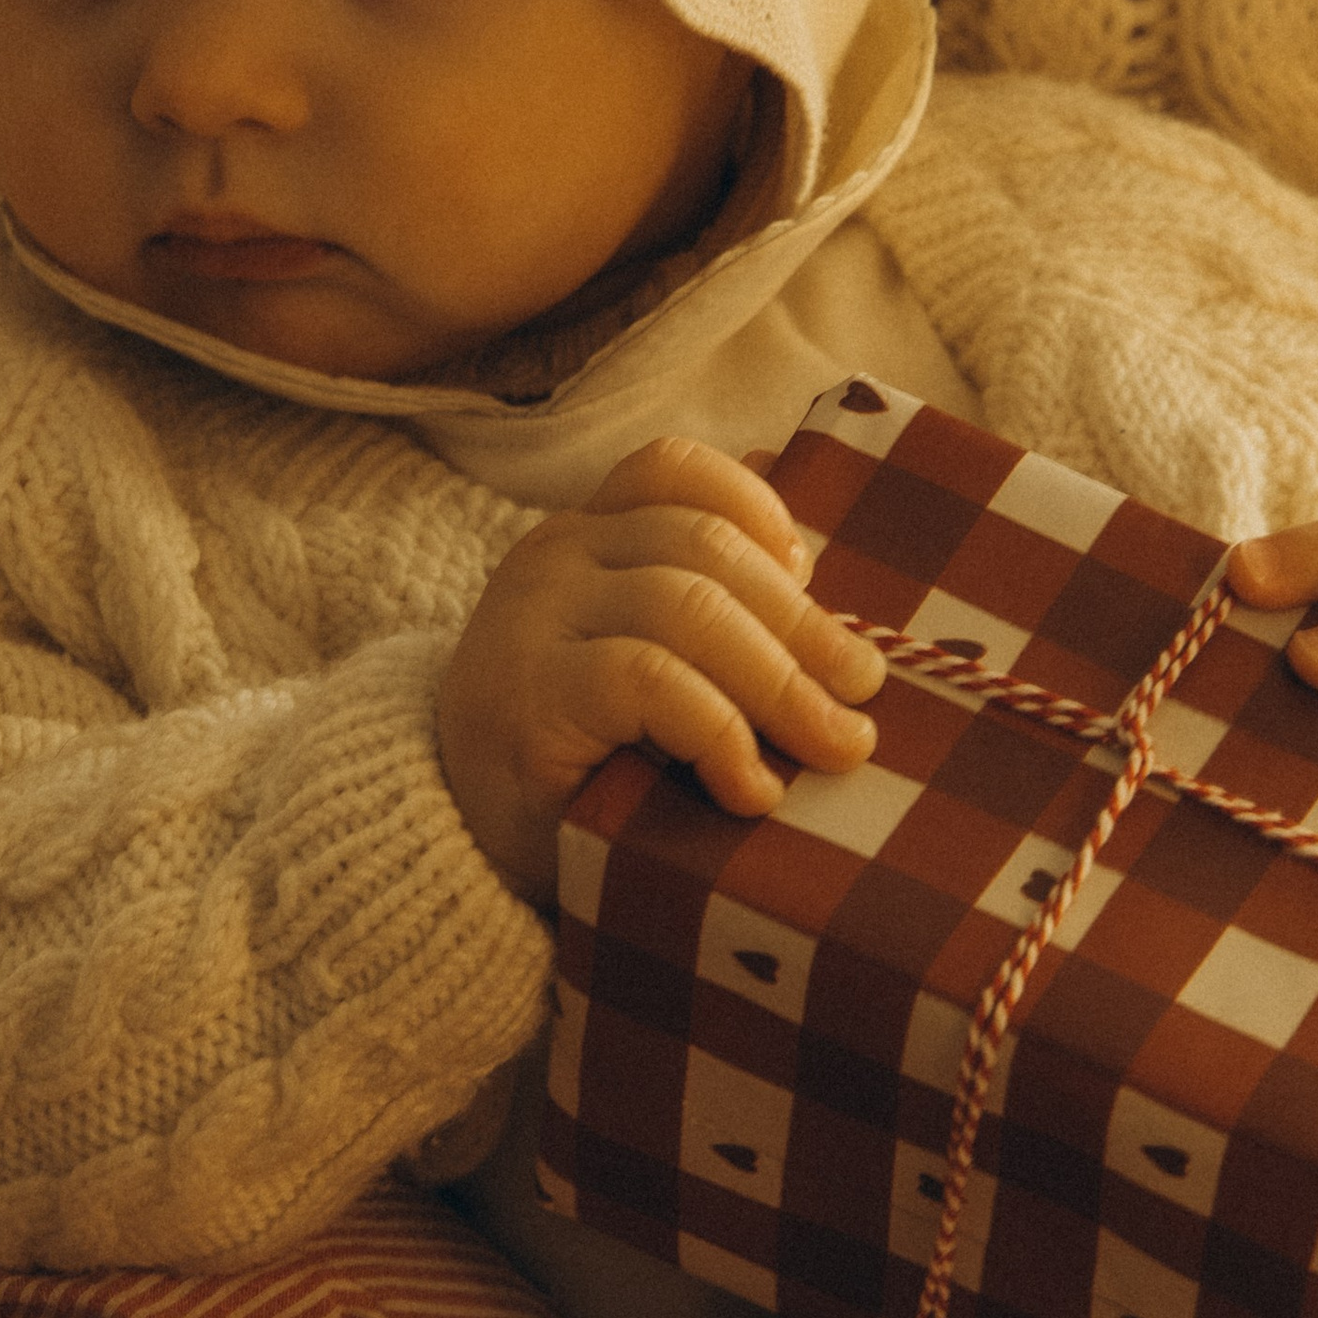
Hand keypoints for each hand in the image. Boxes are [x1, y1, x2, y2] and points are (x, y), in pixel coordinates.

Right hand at [437, 437, 885, 900]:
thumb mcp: (646, 665)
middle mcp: (553, 559)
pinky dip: (720, 732)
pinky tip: (748, 788)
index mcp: (586, 536)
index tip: (810, 575)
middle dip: (802, 622)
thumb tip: (811, 551)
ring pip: (689, 606)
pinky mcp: (529, 698)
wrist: (455, 847)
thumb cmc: (579, 759)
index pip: (672, 469)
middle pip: (704, 545)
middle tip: (862, 693)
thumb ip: (707, 607)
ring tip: (833, 746)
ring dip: (780, 681)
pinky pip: (649, 680)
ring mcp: (533, 622)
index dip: (755, 506)